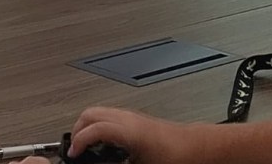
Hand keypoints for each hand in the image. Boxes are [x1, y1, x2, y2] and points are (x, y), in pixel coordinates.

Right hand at [70, 107, 202, 163]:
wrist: (197, 148)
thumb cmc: (177, 157)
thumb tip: (100, 162)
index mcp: (127, 129)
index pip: (93, 128)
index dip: (79, 142)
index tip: (73, 155)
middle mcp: (128, 117)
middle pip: (92, 113)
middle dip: (79, 129)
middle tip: (75, 148)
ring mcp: (132, 116)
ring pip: (100, 112)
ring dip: (89, 126)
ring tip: (87, 146)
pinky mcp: (138, 120)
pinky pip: (110, 116)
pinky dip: (100, 126)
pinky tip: (105, 144)